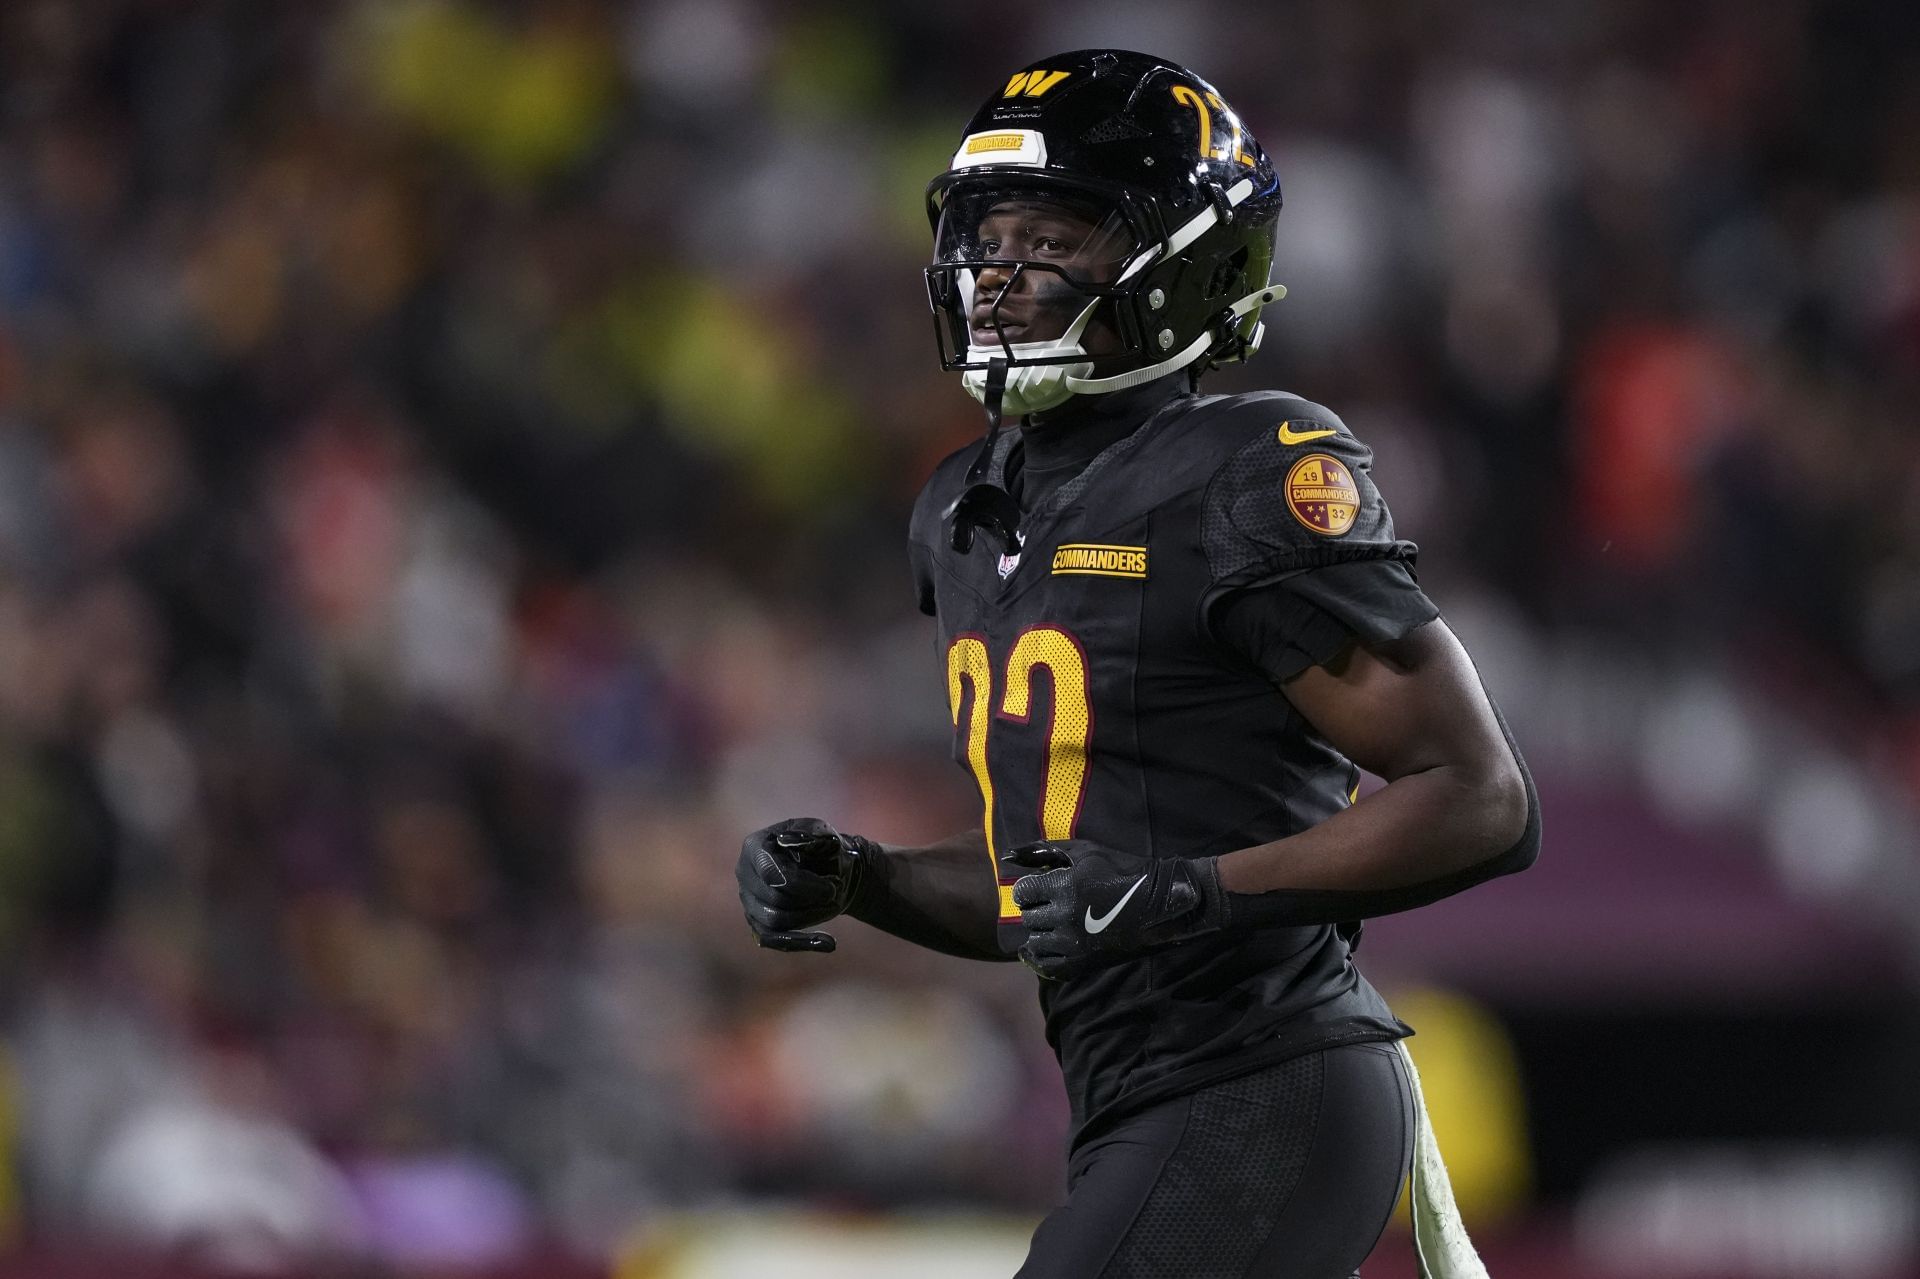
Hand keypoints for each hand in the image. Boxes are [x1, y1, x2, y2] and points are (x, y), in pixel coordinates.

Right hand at [736, 817, 879, 952]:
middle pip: (774, 898)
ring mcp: (748, 900)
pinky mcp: (757, 922)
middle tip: (837, 892)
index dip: (803, 885)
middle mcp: (744, 873)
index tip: (832, 888)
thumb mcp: (824, 834)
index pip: (771, 873)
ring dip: (810, 917)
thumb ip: (813, 835)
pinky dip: (802, 943)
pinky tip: (830, 943)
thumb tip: (790, 842)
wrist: (829, 869)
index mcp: (755, 846)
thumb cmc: (824, 848)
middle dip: (811, 899)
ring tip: (835, 906)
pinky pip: (773, 940)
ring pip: (774, 921)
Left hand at [1007, 840, 1227, 978]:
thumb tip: (1006, 857)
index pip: (1023, 893)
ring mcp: (1075, 944)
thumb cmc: (1120, 869)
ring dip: (1041, 932)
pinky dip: (1041, 958)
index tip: (1041, 888)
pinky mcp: (1084, 964)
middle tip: (1053, 904)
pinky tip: (1044, 948)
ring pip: (1036, 942)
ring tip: (1056, 923)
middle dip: (1037, 909)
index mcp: (1066, 887)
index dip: (1029, 889)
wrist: (1159, 903)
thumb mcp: (1084, 851)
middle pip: (1029, 918)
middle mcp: (1066, 917)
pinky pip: (1048, 967)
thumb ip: (1041, 852)